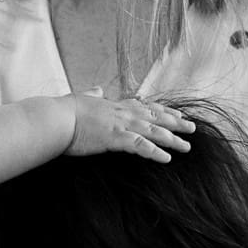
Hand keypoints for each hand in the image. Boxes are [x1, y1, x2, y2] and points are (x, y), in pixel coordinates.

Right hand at [63, 90, 192, 161]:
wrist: (55, 119)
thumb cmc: (63, 112)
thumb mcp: (79, 98)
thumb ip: (91, 94)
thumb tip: (97, 88)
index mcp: (114, 106)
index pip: (145, 106)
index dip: (163, 110)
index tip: (177, 114)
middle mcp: (122, 113)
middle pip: (155, 117)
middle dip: (176, 123)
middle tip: (193, 128)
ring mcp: (120, 125)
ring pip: (153, 131)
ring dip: (172, 139)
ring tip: (187, 147)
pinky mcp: (114, 138)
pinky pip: (140, 146)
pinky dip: (155, 152)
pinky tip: (167, 159)